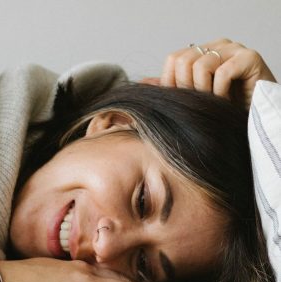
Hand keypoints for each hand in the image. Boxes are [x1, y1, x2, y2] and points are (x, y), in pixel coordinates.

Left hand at [154, 39, 275, 109]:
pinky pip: (221, 72)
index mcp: (202, 53)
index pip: (173, 59)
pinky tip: (226, 103)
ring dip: (204, 93)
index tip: (183, 103)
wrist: (254, 120)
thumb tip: (142, 84)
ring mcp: (234, 49)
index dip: (171, 84)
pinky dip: (220, 93)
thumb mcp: (191, 101)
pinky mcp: (250, 57)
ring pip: (200, 65)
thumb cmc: (222, 111)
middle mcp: (217, 46)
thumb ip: (170, 89)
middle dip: (186, 89)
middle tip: (200, 105)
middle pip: (183, 60)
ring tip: (214, 104)